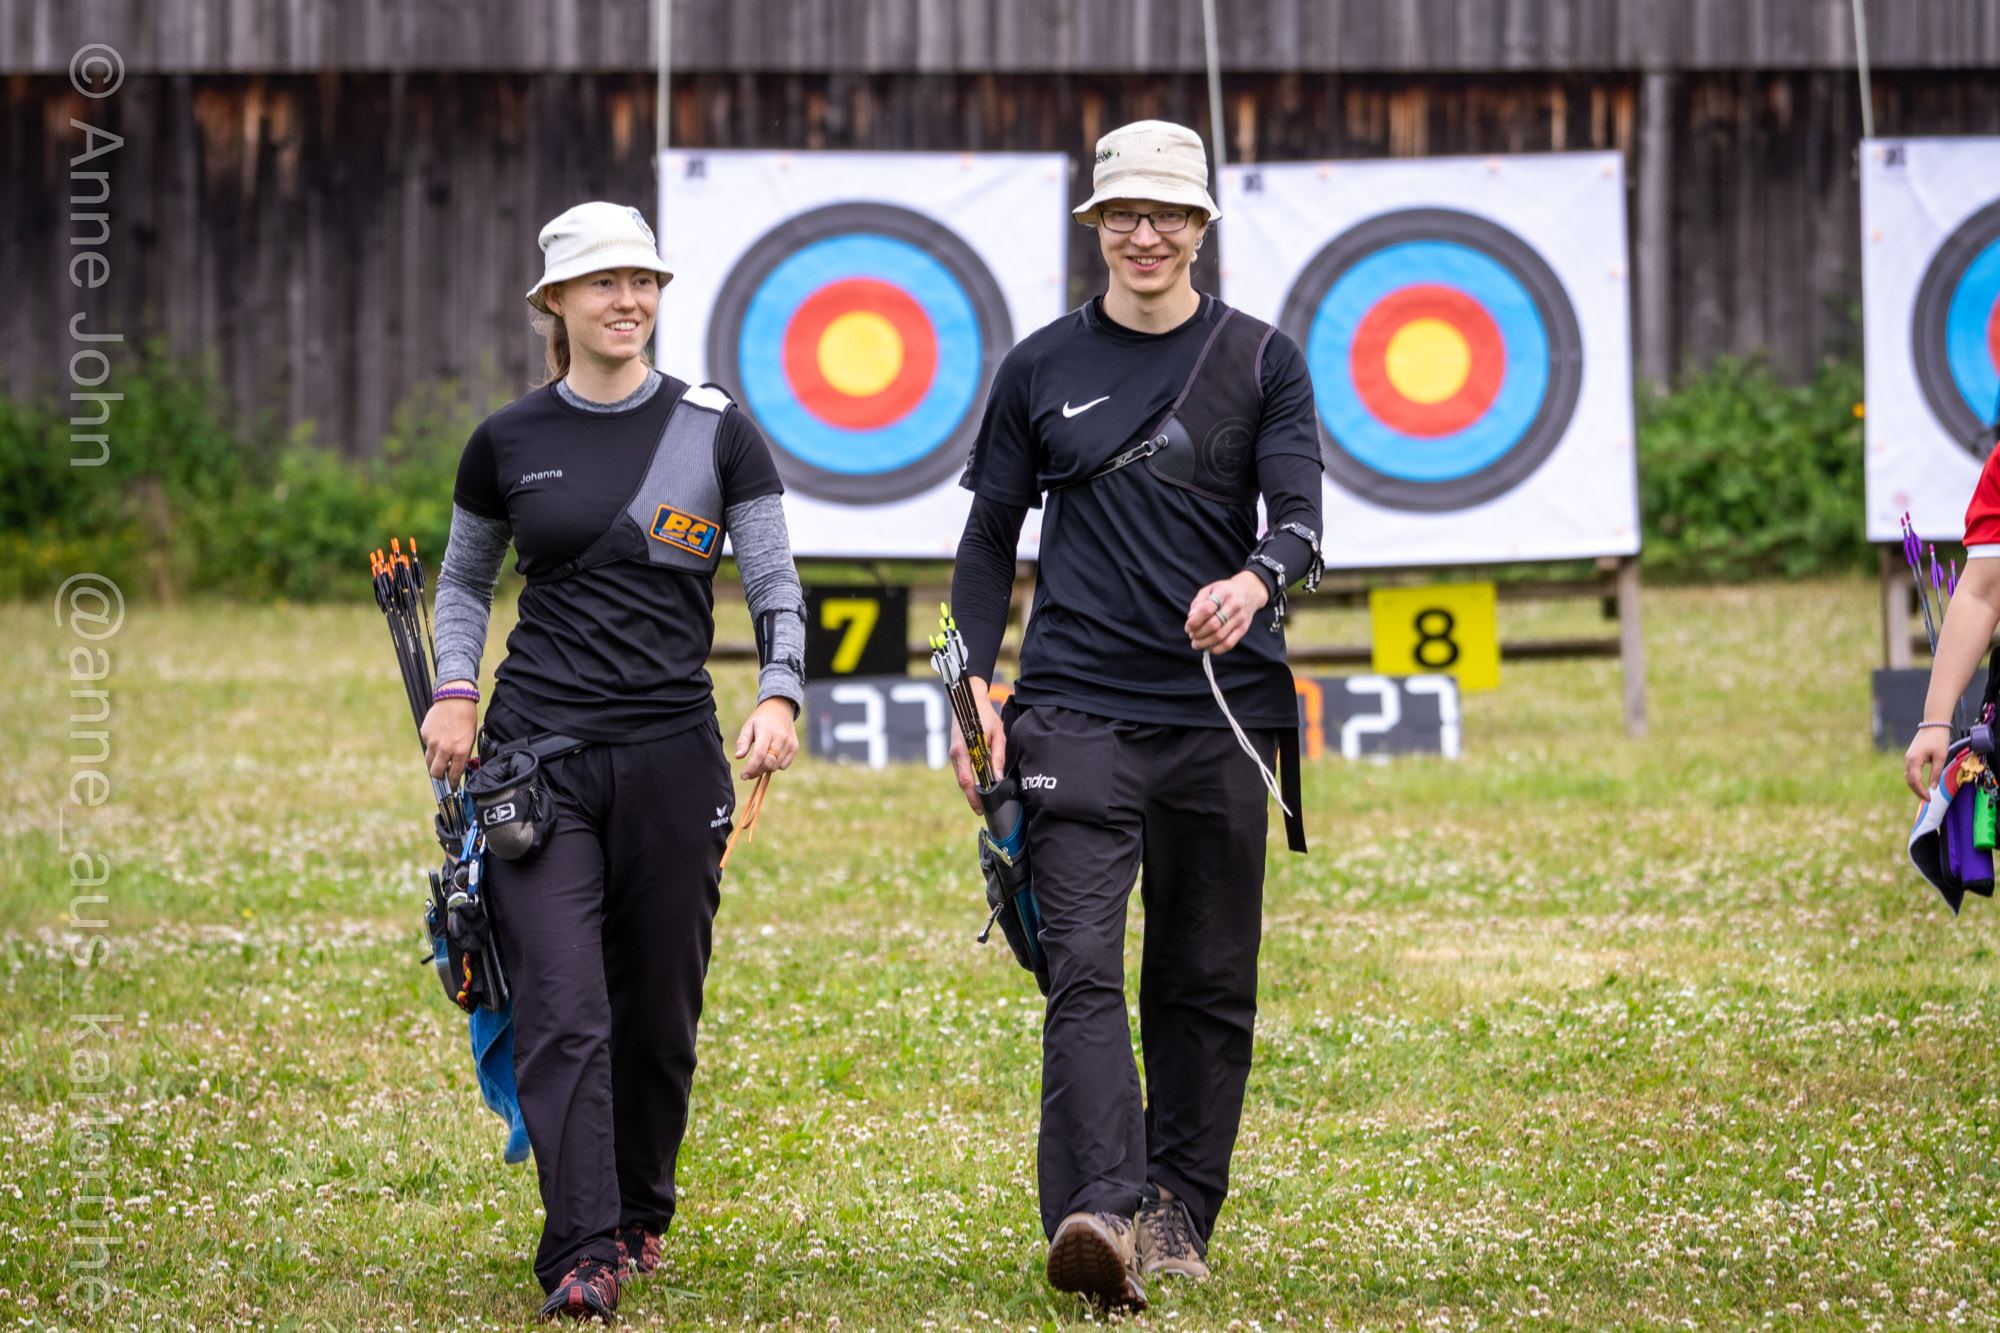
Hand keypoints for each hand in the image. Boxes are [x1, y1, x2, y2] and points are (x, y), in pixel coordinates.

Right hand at [420, 686, 478, 784]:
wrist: (455, 699)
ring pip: (429, 761)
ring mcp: (433, 742)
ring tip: (439, 758)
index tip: (452, 787)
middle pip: (436, 772)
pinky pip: (427, 746)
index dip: (452, 783)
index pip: (453, 775)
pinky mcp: (425, 734)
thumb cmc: (466, 719)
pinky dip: (431, 745)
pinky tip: (438, 737)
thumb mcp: (470, 739)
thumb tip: (457, 768)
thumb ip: (462, 754)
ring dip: (434, 762)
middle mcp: (445, 748)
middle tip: (442, 775)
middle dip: (439, 777)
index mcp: (460, 751)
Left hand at [735, 697, 798, 779]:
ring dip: (766, 768)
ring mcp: (789, 743)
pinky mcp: (795, 747)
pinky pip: (784, 765)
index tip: (743, 776)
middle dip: (757, 772)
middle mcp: (780, 738)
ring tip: (760, 761)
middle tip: (749, 773)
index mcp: (766, 731)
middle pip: (768, 763)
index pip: (759, 754)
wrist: (780, 710)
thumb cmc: (761, 720)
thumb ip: (742, 742)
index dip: (751, 768)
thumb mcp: (748, 727)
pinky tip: (771, 757)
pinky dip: (776, 766)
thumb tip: (738, 757)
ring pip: (776, 766)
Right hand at [948, 678, 1005, 814]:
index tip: (981, 809)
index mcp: (963, 751)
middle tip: (984, 810)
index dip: (973, 797)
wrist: (968, 699)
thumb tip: (998, 777)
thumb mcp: (997, 735)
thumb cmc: (984, 715)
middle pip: (963, 782)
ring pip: (961, 777)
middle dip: (972, 797)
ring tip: (983, 800)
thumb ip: (997, 756)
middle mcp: (955, 754)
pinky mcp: (956, 752)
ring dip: (971, 789)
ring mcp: (954, 753)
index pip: (966, 780)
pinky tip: (978, 784)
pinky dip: (969, 779)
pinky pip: (962, 770)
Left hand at [1186, 570, 1270, 654]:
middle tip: (1191, 636)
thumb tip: (1191, 618)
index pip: (1207, 609)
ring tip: (1196, 643)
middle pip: (1213, 625)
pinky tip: (1209, 648)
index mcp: (1223, 592)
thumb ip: (1198, 603)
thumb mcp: (1209, 590)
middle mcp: (1234, 604)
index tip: (1188, 627)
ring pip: (1220, 636)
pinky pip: (1229, 643)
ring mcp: (1240, 617)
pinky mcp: (1243, 628)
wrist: (1248, 592)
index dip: (1195, 621)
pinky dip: (1217, 649)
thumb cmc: (1223, 592)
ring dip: (1204, 643)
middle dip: (1198, 633)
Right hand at [1906, 725, 1953, 799]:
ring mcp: (1908, 757)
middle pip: (1909, 780)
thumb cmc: (1938, 739)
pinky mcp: (1910, 756)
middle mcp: (1908, 760)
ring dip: (1915, 786)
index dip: (1921, 792)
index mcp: (1914, 760)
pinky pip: (1909, 771)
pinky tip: (1921, 783)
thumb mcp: (1940, 757)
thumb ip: (1936, 773)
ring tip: (1924, 793)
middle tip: (1927, 799)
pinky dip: (1914, 779)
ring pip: (1908, 776)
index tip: (1929, 799)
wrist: (1933, 724)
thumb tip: (1933, 787)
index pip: (1915, 781)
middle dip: (1917, 791)